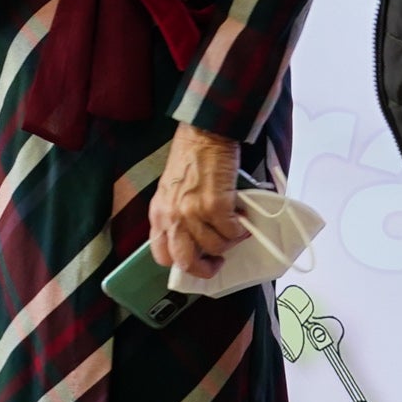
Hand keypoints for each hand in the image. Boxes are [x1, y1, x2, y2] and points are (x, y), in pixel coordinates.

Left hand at [147, 125, 251, 277]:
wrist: (204, 133)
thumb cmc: (190, 157)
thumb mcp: (171, 190)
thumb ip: (176, 215)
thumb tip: (194, 240)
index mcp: (159, 213)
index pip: (161, 254)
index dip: (180, 264)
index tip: (196, 261)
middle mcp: (173, 216)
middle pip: (186, 262)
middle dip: (205, 268)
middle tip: (218, 261)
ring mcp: (194, 213)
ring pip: (215, 248)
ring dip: (229, 242)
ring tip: (234, 227)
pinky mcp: (216, 206)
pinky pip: (232, 232)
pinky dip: (241, 229)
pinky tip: (242, 217)